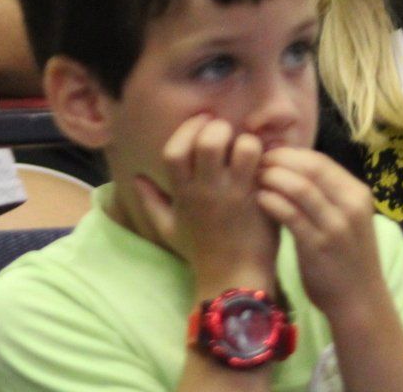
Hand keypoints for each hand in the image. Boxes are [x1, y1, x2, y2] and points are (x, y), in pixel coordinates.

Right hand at [132, 113, 277, 292]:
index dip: (187, 130)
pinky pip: (265, 167)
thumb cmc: (200, 253)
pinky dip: (266, 157)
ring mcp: (236, 194)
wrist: (232, 280)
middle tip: (226, 132)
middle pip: (209, 142)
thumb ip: (151, 202)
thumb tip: (136, 178)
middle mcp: (207, 190)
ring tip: (247, 147)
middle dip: (218, 127)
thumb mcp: (168, 228)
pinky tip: (264, 161)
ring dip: (247, 141)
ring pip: (244, 148)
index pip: (175, 150)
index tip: (201, 124)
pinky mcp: (260, 200)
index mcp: (183, 193)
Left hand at [254, 148, 384, 321]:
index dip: (290, 153)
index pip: (320, 160)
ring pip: (299, 187)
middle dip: (279, 161)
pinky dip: (271, 201)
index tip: (268, 154)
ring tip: (254, 178)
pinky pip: (290, 214)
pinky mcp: (319, 246)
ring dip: (272, 178)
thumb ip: (325, 194)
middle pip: (310, 168)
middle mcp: (351, 205)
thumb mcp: (346, 218)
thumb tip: (288, 165)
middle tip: (255, 162)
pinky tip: (258, 199)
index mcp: (358, 194)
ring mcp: (336, 226)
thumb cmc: (347, 257)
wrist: (359, 301)